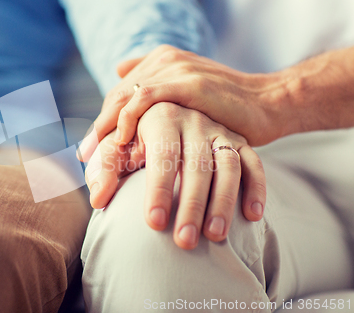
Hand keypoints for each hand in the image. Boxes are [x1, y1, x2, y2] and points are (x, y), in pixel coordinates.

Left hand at [83, 45, 288, 161]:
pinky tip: (122, 141)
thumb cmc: (226, 108)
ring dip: (106, 130)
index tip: (89, 152)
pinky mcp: (188, 82)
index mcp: (160, 63)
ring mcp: (175, 69)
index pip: (119, 96)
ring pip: (125, 99)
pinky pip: (146, 98)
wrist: (267, 103)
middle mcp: (164, 61)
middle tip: (85, 159)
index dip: (102, 123)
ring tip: (94, 158)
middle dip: (98, 131)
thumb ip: (158, 88)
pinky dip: (129, 119)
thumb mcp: (188, 97)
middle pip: (116, 98)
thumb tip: (119, 72)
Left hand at [84, 103, 265, 249]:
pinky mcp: (240, 140)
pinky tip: (253, 216)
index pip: (163, 155)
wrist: (168, 112)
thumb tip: (98, 200)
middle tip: (184, 242)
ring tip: (215, 236)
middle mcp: (194, 121)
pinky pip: (254, 162)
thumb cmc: (136, 136)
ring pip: (228, 165)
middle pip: (197, 164)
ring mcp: (220, 130)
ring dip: (224, 201)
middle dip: (191, 205)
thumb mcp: (118, 146)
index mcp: (161, 117)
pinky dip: (256, 187)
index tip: (153, 223)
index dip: (159, 189)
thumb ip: (107, 168)